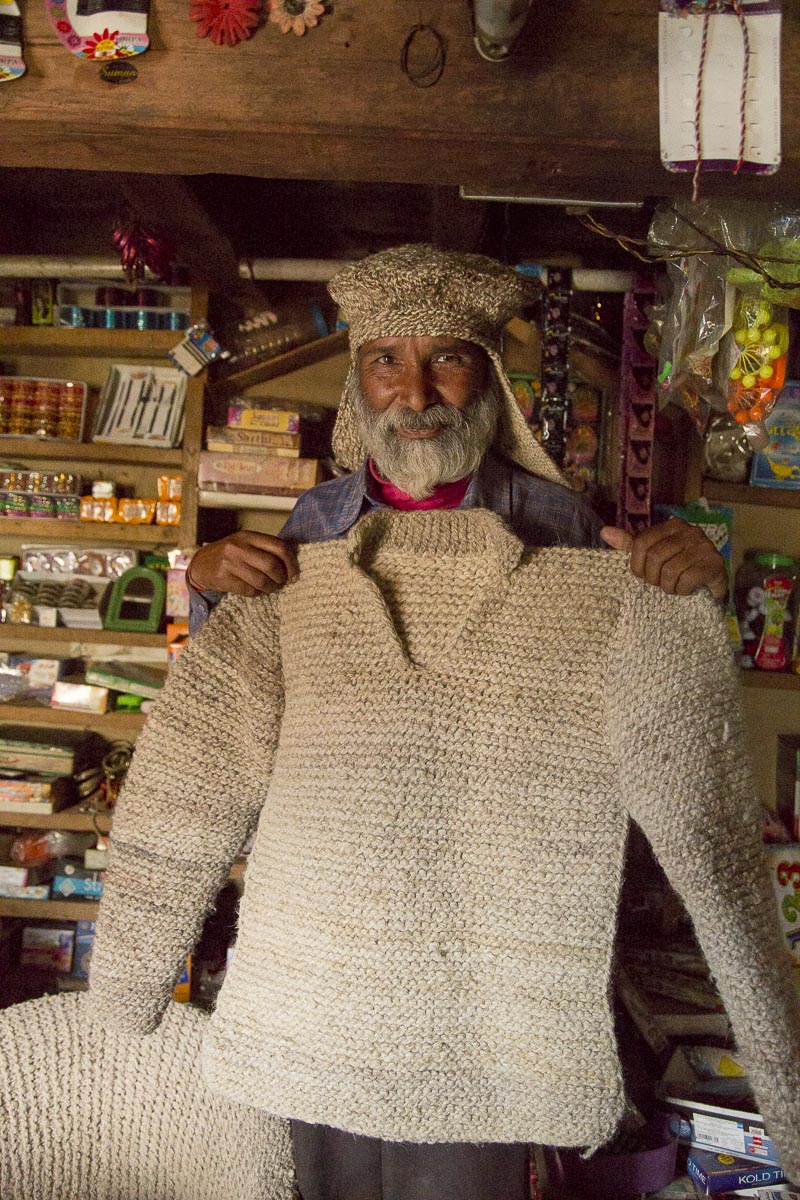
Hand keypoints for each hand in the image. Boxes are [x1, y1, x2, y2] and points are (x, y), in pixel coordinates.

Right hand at [187, 531, 298, 596]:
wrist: (201, 564)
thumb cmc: (231, 555)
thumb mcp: (246, 544)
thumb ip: (265, 549)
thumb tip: (292, 564)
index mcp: (249, 536)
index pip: (279, 547)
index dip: (291, 563)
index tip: (294, 574)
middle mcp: (239, 547)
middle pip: (272, 565)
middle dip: (282, 578)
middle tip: (283, 583)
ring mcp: (229, 562)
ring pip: (261, 580)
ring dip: (271, 588)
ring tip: (271, 588)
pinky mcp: (223, 578)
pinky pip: (249, 590)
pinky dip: (257, 593)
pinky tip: (256, 590)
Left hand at [600, 518, 727, 601]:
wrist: (711, 583)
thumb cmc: (679, 567)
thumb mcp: (653, 553)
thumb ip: (631, 544)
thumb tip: (604, 532)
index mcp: (672, 525)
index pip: (641, 542)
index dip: (636, 564)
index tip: (642, 576)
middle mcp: (689, 531)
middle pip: (654, 557)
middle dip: (652, 577)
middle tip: (659, 584)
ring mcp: (704, 547)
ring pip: (670, 571)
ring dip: (667, 586)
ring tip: (673, 587)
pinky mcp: (714, 564)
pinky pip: (687, 580)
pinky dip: (682, 590)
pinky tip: (686, 590)